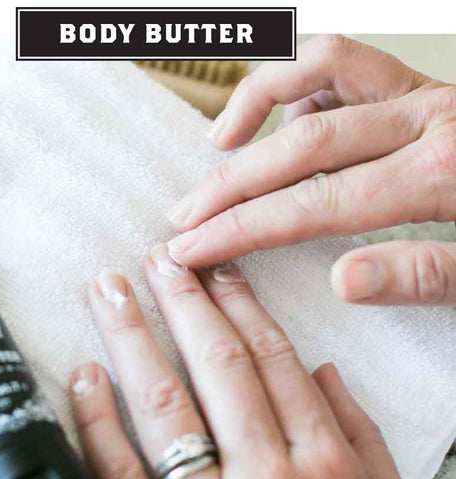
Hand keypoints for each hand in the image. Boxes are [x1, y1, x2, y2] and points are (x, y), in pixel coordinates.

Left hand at [68, 251, 431, 478]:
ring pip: (164, 406)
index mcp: (324, 468)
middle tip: (157, 258)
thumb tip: (325, 375)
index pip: (273, 361)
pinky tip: (84, 377)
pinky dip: (98, 424)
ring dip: (133, 338)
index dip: (241, 306)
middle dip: (184, 301)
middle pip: (217, 366)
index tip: (218, 269)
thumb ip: (366, 445)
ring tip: (109, 291)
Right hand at [165, 35, 455, 304]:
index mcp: (443, 174)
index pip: (313, 204)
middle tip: (183, 216)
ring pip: (322, 66)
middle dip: (230, 185)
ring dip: (259, 101)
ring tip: (218, 147)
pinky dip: (302, 82)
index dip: (242, 228)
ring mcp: (425, 93)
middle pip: (300, 143)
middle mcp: (427, 119)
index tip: (191, 250)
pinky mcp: (425, 87)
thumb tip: (342, 280)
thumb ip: (425, 274)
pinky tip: (279, 123)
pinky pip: (348, 64)